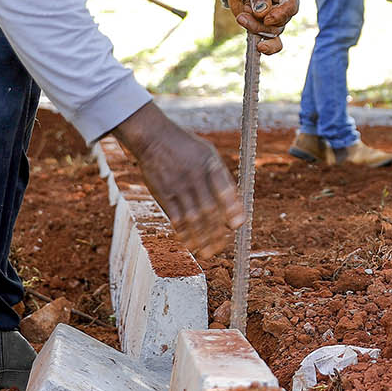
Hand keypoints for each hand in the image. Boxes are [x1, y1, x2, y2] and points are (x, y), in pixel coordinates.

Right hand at [111, 101, 242, 256]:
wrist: (154, 139)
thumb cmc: (186, 148)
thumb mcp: (208, 154)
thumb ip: (221, 177)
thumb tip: (234, 204)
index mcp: (211, 165)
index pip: (225, 189)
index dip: (232, 209)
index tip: (237, 225)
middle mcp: (195, 177)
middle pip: (209, 209)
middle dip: (217, 232)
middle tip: (222, 247)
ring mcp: (179, 186)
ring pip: (192, 218)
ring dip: (201, 238)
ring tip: (208, 252)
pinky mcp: (164, 194)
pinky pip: (176, 218)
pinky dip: (183, 233)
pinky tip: (190, 244)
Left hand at [222, 0, 299, 53]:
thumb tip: (263, 13)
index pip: (291, 7)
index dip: (279, 15)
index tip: (266, 18)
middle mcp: (285, 8)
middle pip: (279, 23)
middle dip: (260, 22)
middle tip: (243, 14)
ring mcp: (275, 20)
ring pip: (271, 33)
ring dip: (254, 28)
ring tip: (241, 17)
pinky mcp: (265, 28)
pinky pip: (271, 42)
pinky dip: (265, 46)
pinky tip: (258, 48)